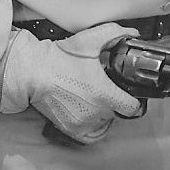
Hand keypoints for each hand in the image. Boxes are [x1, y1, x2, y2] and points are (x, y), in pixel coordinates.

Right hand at [4, 22, 141, 142]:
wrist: (33, 71)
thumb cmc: (61, 57)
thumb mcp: (91, 39)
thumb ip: (117, 34)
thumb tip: (132, 35)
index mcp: (105, 93)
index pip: (133, 107)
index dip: (135, 100)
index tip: (132, 95)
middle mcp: (95, 111)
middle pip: (118, 114)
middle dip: (117, 103)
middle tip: (110, 91)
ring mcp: (82, 122)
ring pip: (104, 123)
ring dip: (104, 114)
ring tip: (97, 101)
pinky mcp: (69, 128)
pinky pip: (89, 135)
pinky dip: (92, 127)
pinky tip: (90, 115)